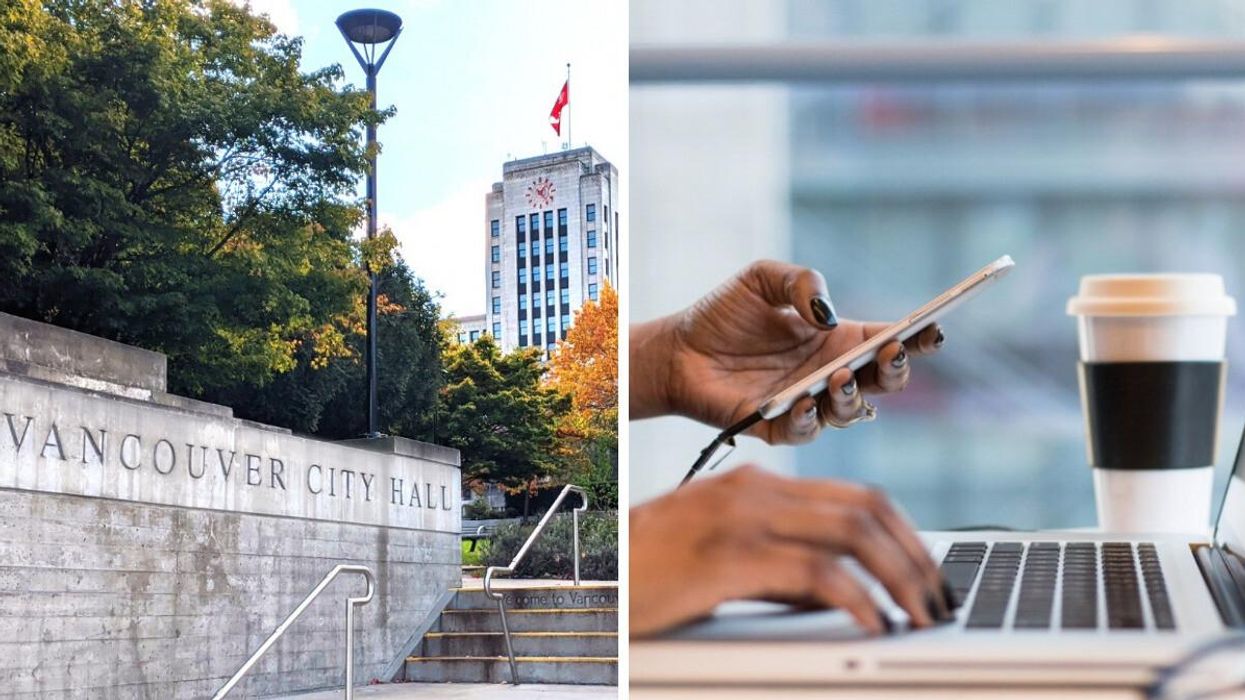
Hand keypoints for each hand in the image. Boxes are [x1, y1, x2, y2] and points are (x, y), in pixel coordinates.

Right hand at [629, 465, 953, 637]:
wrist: (586, 582)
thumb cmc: (647, 575)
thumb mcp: (720, 559)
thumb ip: (779, 565)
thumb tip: (843, 593)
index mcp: (754, 484)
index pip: (856, 495)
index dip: (906, 535)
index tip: (930, 575)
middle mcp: (753, 491)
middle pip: (866, 508)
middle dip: (916, 557)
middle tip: (940, 600)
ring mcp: (740, 519)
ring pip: (853, 534)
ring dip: (901, 578)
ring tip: (921, 616)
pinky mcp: (728, 557)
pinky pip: (817, 574)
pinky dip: (859, 600)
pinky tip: (874, 624)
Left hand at [630, 260, 942, 443]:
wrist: (677, 349)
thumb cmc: (724, 314)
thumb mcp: (763, 279)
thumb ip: (800, 282)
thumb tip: (826, 313)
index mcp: (837, 339)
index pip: (889, 340)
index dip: (916, 337)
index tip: (933, 328)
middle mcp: (830, 374)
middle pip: (882, 382)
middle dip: (895, 370)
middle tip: (890, 352)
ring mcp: (807, 404)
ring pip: (850, 413)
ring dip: (851, 397)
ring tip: (839, 377)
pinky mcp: (776, 427)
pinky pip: (803, 431)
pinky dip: (807, 419)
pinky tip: (802, 401)